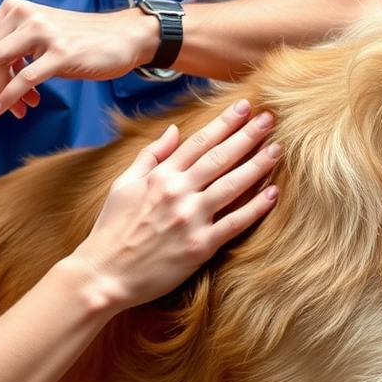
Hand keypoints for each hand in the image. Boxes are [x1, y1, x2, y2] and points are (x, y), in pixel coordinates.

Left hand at [0, 0, 158, 118]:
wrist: (123, 36)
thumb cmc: (81, 40)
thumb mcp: (39, 38)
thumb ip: (8, 53)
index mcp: (18, 8)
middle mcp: (28, 15)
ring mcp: (45, 33)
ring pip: (1, 65)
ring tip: (6, 108)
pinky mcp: (61, 53)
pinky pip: (25, 79)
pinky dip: (9, 97)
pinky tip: (7, 108)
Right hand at [70, 98, 282, 309]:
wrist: (104, 274)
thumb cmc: (111, 229)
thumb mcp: (123, 184)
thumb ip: (150, 155)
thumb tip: (173, 130)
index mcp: (160, 176)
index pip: (199, 141)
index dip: (224, 122)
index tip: (244, 107)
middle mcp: (178, 192)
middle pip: (220, 157)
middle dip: (248, 135)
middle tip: (270, 118)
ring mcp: (191, 219)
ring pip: (232, 185)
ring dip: (258, 165)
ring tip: (277, 149)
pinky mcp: (200, 246)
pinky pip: (235, 223)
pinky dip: (256, 208)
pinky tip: (273, 193)